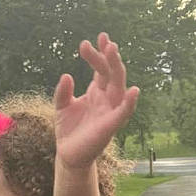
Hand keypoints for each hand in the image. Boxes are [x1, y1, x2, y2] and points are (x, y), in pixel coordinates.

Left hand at [53, 33, 138, 169]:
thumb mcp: (61, 106)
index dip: (97, 54)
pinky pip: (123, 113)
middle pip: (111, 73)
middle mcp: (106, 98)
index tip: (88, 41)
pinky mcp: (110, 126)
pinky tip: (133, 91)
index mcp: (96, 92)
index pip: (100, 69)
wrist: (68, 154)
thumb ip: (63, 91)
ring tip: (113, 51)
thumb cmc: (69, 130)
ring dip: (117, 69)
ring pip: (119, 86)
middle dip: (109, 56)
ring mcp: (110, 111)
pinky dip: (129, 103)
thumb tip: (67, 75)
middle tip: (104, 41)